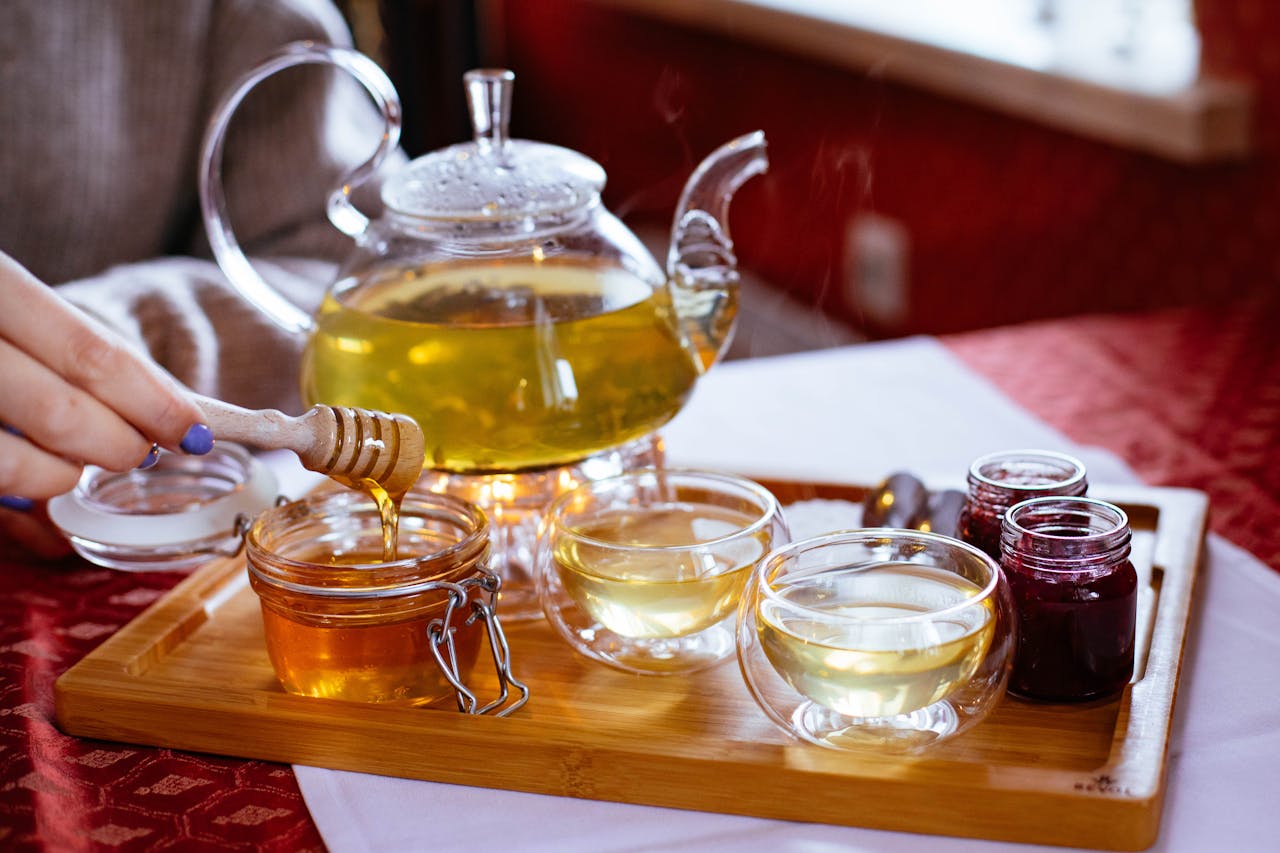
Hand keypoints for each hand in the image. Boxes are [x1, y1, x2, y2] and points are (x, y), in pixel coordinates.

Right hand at [1, 250, 209, 554]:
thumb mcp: (18, 308)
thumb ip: (79, 349)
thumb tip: (173, 406)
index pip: (90, 352)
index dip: (152, 400)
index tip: (194, 431)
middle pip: (58, 410)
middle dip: (116, 443)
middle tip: (140, 452)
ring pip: (14, 462)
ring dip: (62, 474)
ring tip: (75, 462)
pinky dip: (21, 487)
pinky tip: (34, 471)